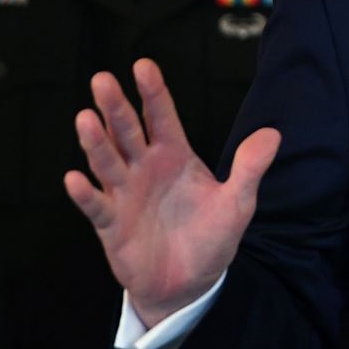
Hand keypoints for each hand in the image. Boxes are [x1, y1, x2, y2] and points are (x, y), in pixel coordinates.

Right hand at [63, 58, 279, 327]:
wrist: (191, 283)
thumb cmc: (211, 237)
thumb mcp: (238, 203)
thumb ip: (250, 168)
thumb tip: (273, 135)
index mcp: (175, 155)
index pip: (162, 117)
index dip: (153, 92)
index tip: (143, 65)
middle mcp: (145, 168)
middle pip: (128, 131)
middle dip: (116, 107)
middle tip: (103, 79)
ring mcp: (125, 194)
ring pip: (107, 162)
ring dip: (96, 142)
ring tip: (86, 118)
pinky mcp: (112, 225)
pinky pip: (96, 206)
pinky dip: (85, 194)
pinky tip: (75, 179)